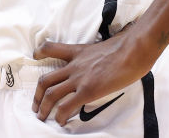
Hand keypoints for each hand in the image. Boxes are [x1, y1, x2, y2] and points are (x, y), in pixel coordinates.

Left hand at [31, 24, 154, 125]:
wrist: (133, 51)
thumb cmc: (126, 47)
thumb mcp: (104, 45)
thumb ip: (97, 54)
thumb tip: (103, 58)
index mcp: (78, 52)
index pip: (51, 48)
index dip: (40, 52)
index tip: (35, 56)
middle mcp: (74, 65)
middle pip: (46, 79)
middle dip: (37, 95)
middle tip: (36, 105)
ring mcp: (79, 79)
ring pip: (51, 94)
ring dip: (43, 108)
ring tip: (42, 116)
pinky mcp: (87, 91)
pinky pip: (66, 106)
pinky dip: (60, 116)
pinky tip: (61, 122)